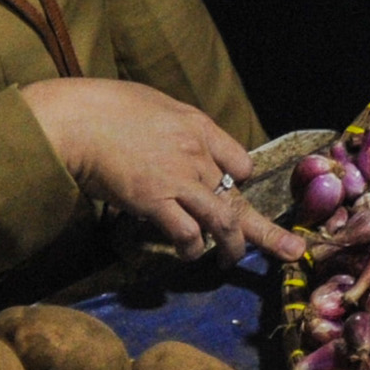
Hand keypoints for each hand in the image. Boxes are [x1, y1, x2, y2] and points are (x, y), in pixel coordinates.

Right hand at [20, 78, 305, 260]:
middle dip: (268, 231)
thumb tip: (165, 142)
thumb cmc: (103, 107)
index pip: (241, 161)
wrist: (77, 118)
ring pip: (224, 221)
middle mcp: (198, 154)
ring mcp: (180, 179)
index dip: (239, 181)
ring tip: (231, 263)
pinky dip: (193, 249)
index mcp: (199, 126)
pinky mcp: (156, 201)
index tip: (231, 192)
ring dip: (233, 247)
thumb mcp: (152, 106)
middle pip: (241, 197)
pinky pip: (188, 234)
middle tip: (293, 251)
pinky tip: (190, 254)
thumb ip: (169, 128)